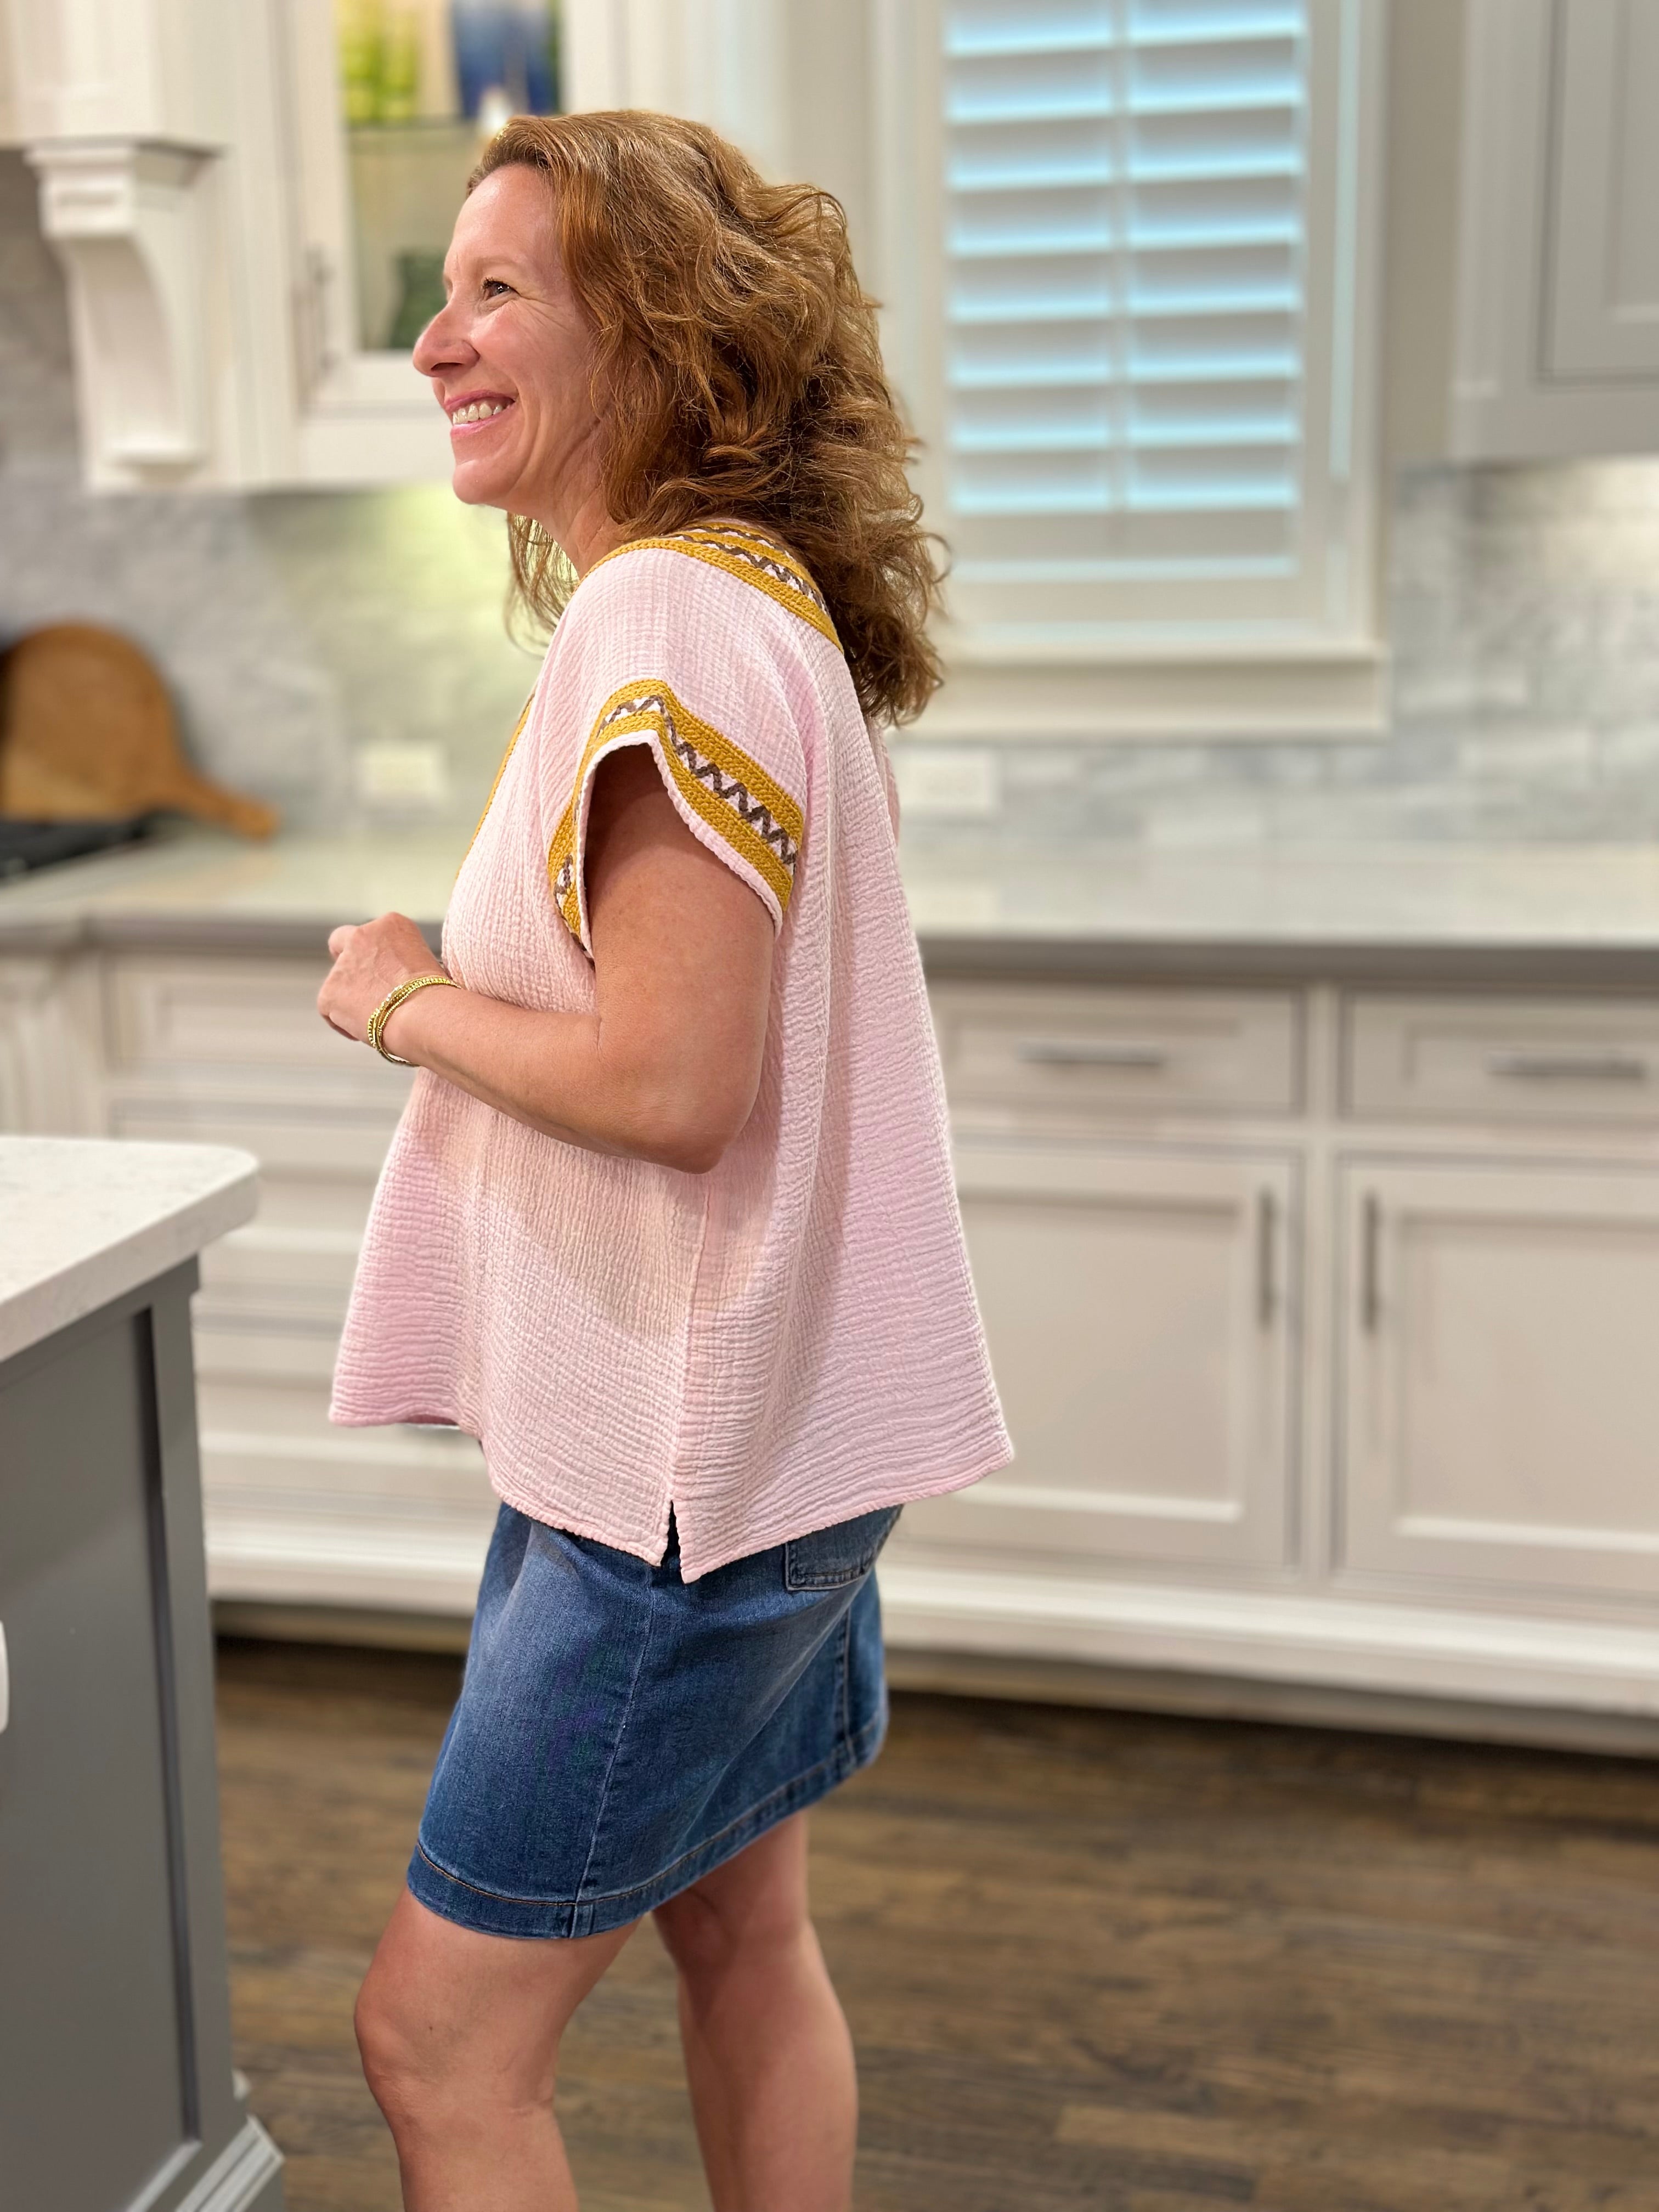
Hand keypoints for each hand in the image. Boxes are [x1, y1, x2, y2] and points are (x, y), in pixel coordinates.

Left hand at [317, 912, 443, 1049]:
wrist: (424, 1014)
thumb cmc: (438, 996)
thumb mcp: (428, 964)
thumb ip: (403, 963)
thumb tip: (397, 982)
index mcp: (391, 924)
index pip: (372, 934)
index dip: (374, 953)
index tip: (383, 972)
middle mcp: (362, 936)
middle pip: (342, 943)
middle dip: (347, 961)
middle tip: (359, 986)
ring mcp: (342, 964)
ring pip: (338, 982)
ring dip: (352, 997)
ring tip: (379, 1018)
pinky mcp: (329, 992)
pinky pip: (329, 1009)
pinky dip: (343, 1021)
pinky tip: (365, 1030)